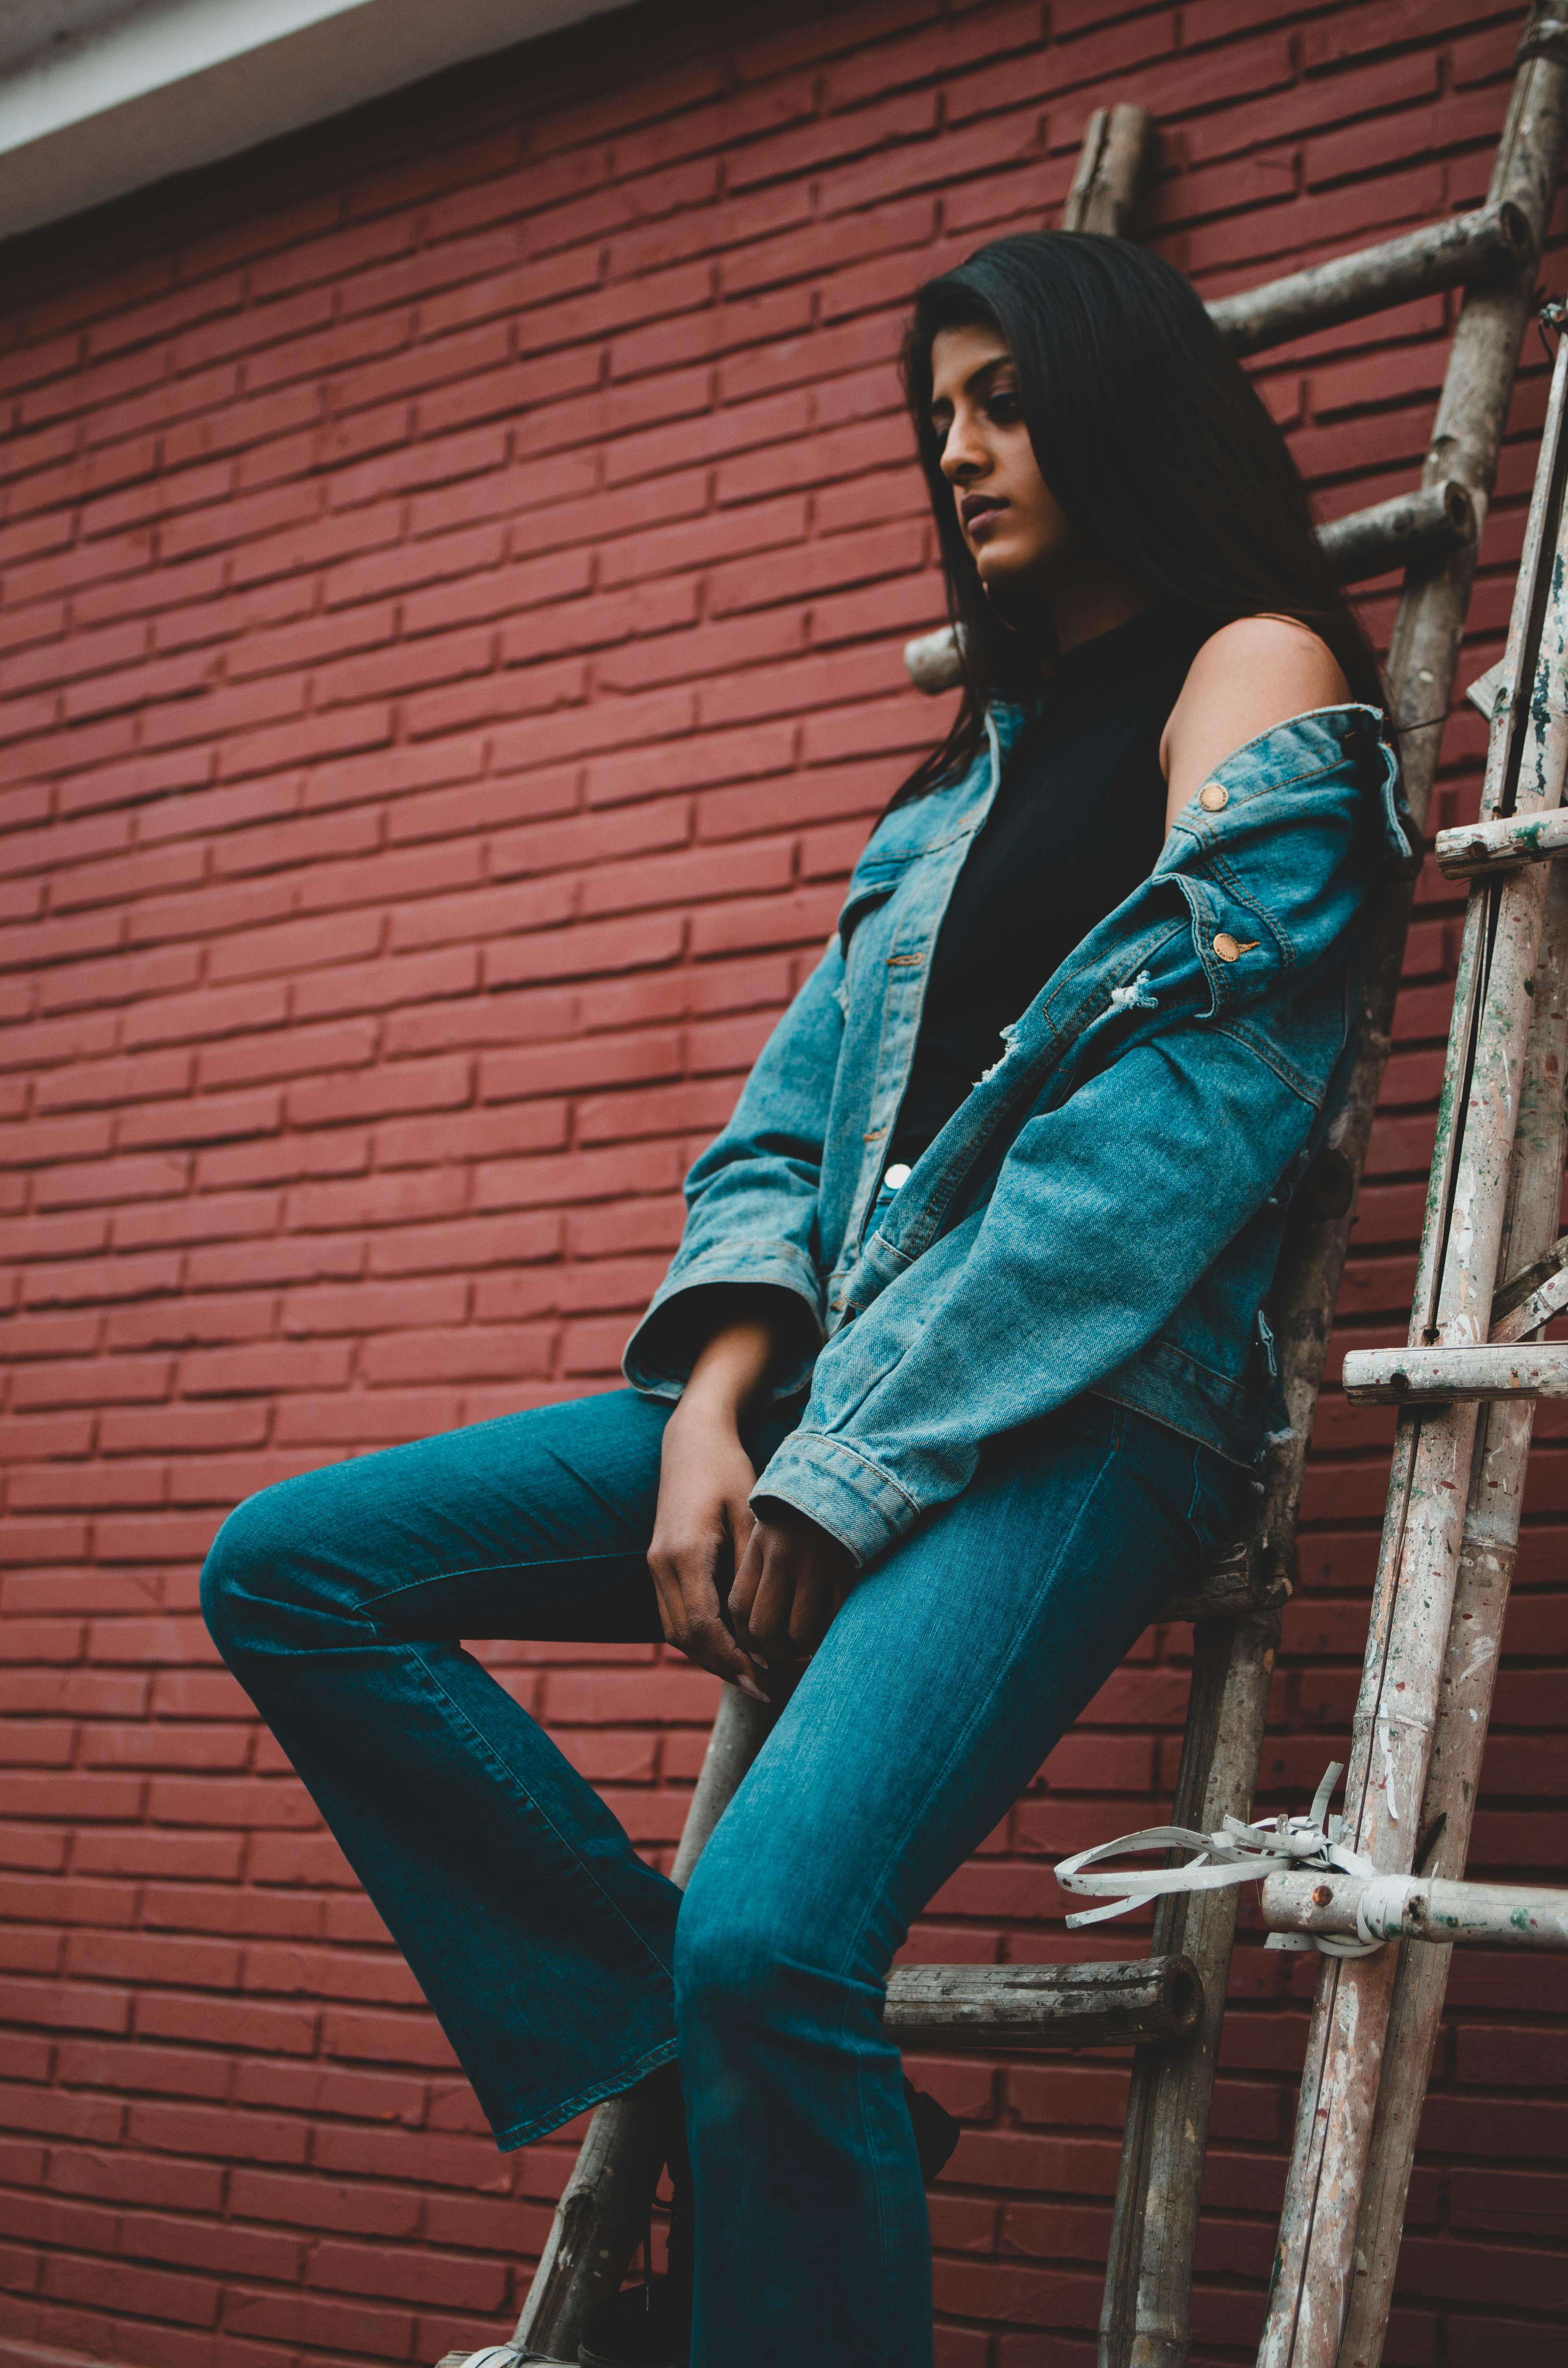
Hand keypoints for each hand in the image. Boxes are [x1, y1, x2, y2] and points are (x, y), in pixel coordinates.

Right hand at [648, 1395, 769, 1701]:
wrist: (691, 1441)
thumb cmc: (729, 1471)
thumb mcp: (750, 1513)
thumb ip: (753, 1566)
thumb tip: (769, 1621)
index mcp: (686, 1553)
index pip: (704, 1626)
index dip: (734, 1660)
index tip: (765, 1681)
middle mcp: (661, 1564)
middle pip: (685, 1638)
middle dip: (723, 1668)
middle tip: (763, 1689)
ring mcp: (654, 1565)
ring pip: (674, 1632)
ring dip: (708, 1658)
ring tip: (750, 1676)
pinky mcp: (657, 1564)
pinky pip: (673, 1615)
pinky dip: (698, 1638)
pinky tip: (730, 1647)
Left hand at [730, 1499, 855, 1672]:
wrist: (844, 1486)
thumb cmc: (800, 1517)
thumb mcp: (768, 1534)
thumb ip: (756, 1574)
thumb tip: (750, 1636)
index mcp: (759, 1547)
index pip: (738, 1607)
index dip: (742, 1638)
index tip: (753, 1648)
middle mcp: (784, 1558)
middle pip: (764, 1627)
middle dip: (769, 1652)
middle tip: (778, 1654)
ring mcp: (817, 1567)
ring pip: (799, 1632)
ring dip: (799, 1650)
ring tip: (802, 1648)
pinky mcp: (846, 1575)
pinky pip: (833, 1622)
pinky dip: (827, 1637)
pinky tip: (825, 1635)